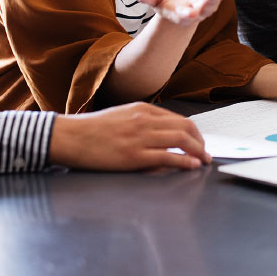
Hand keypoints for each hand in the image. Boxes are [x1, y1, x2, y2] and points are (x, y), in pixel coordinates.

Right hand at [48, 103, 211, 170]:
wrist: (70, 136)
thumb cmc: (92, 130)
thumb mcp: (121, 117)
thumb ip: (142, 123)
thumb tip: (162, 136)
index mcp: (141, 109)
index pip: (178, 118)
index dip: (194, 132)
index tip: (200, 143)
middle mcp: (144, 120)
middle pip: (185, 128)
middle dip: (201, 142)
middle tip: (206, 154)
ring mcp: (140, 137)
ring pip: (181, 140)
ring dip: (198, 152)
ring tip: (204, 161)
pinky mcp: (134, 155)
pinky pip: (167, 157)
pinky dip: (184, 161)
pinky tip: (192, 166)